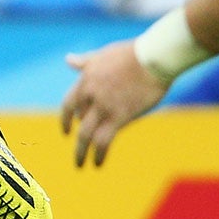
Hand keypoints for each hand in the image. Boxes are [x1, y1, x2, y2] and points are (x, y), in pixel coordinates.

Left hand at [60, 41, 168, 166]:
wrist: (152, 57)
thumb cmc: (132, 53)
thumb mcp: (103, 54)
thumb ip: (85, 61)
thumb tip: (68, 60)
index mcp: (85, 79)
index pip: (69, 104)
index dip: (65, 119)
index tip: (65, 130)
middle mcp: (90, 94)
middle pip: (79, 121)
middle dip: (78, 138)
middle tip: (78, 152)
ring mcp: (103, 106)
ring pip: (85, 135)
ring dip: (81, 152)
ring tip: (80, 165)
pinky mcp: (119, 117)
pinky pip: (103, 140)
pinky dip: (98, 154)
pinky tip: (97, 163)